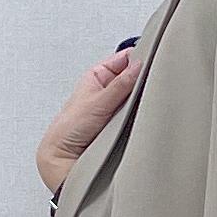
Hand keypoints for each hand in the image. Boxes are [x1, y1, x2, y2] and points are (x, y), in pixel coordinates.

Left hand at [36, 46, 140, 193]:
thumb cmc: (68, 129)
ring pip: (137, 99)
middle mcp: (108, 90)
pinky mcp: (122, 125)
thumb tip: (138, 66)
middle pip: (134, 79)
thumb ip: (120, 84)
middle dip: (142, 82)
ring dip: (141, 102)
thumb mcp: (98, 101)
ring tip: (146, 105)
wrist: (64, 158)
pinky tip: (144, 119)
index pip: (125, 59)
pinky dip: (141, 117)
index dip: (138, 58)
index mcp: (98, 75)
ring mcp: (116, 108)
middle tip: (152, 86)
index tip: (152, 63)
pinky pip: (137, 116)